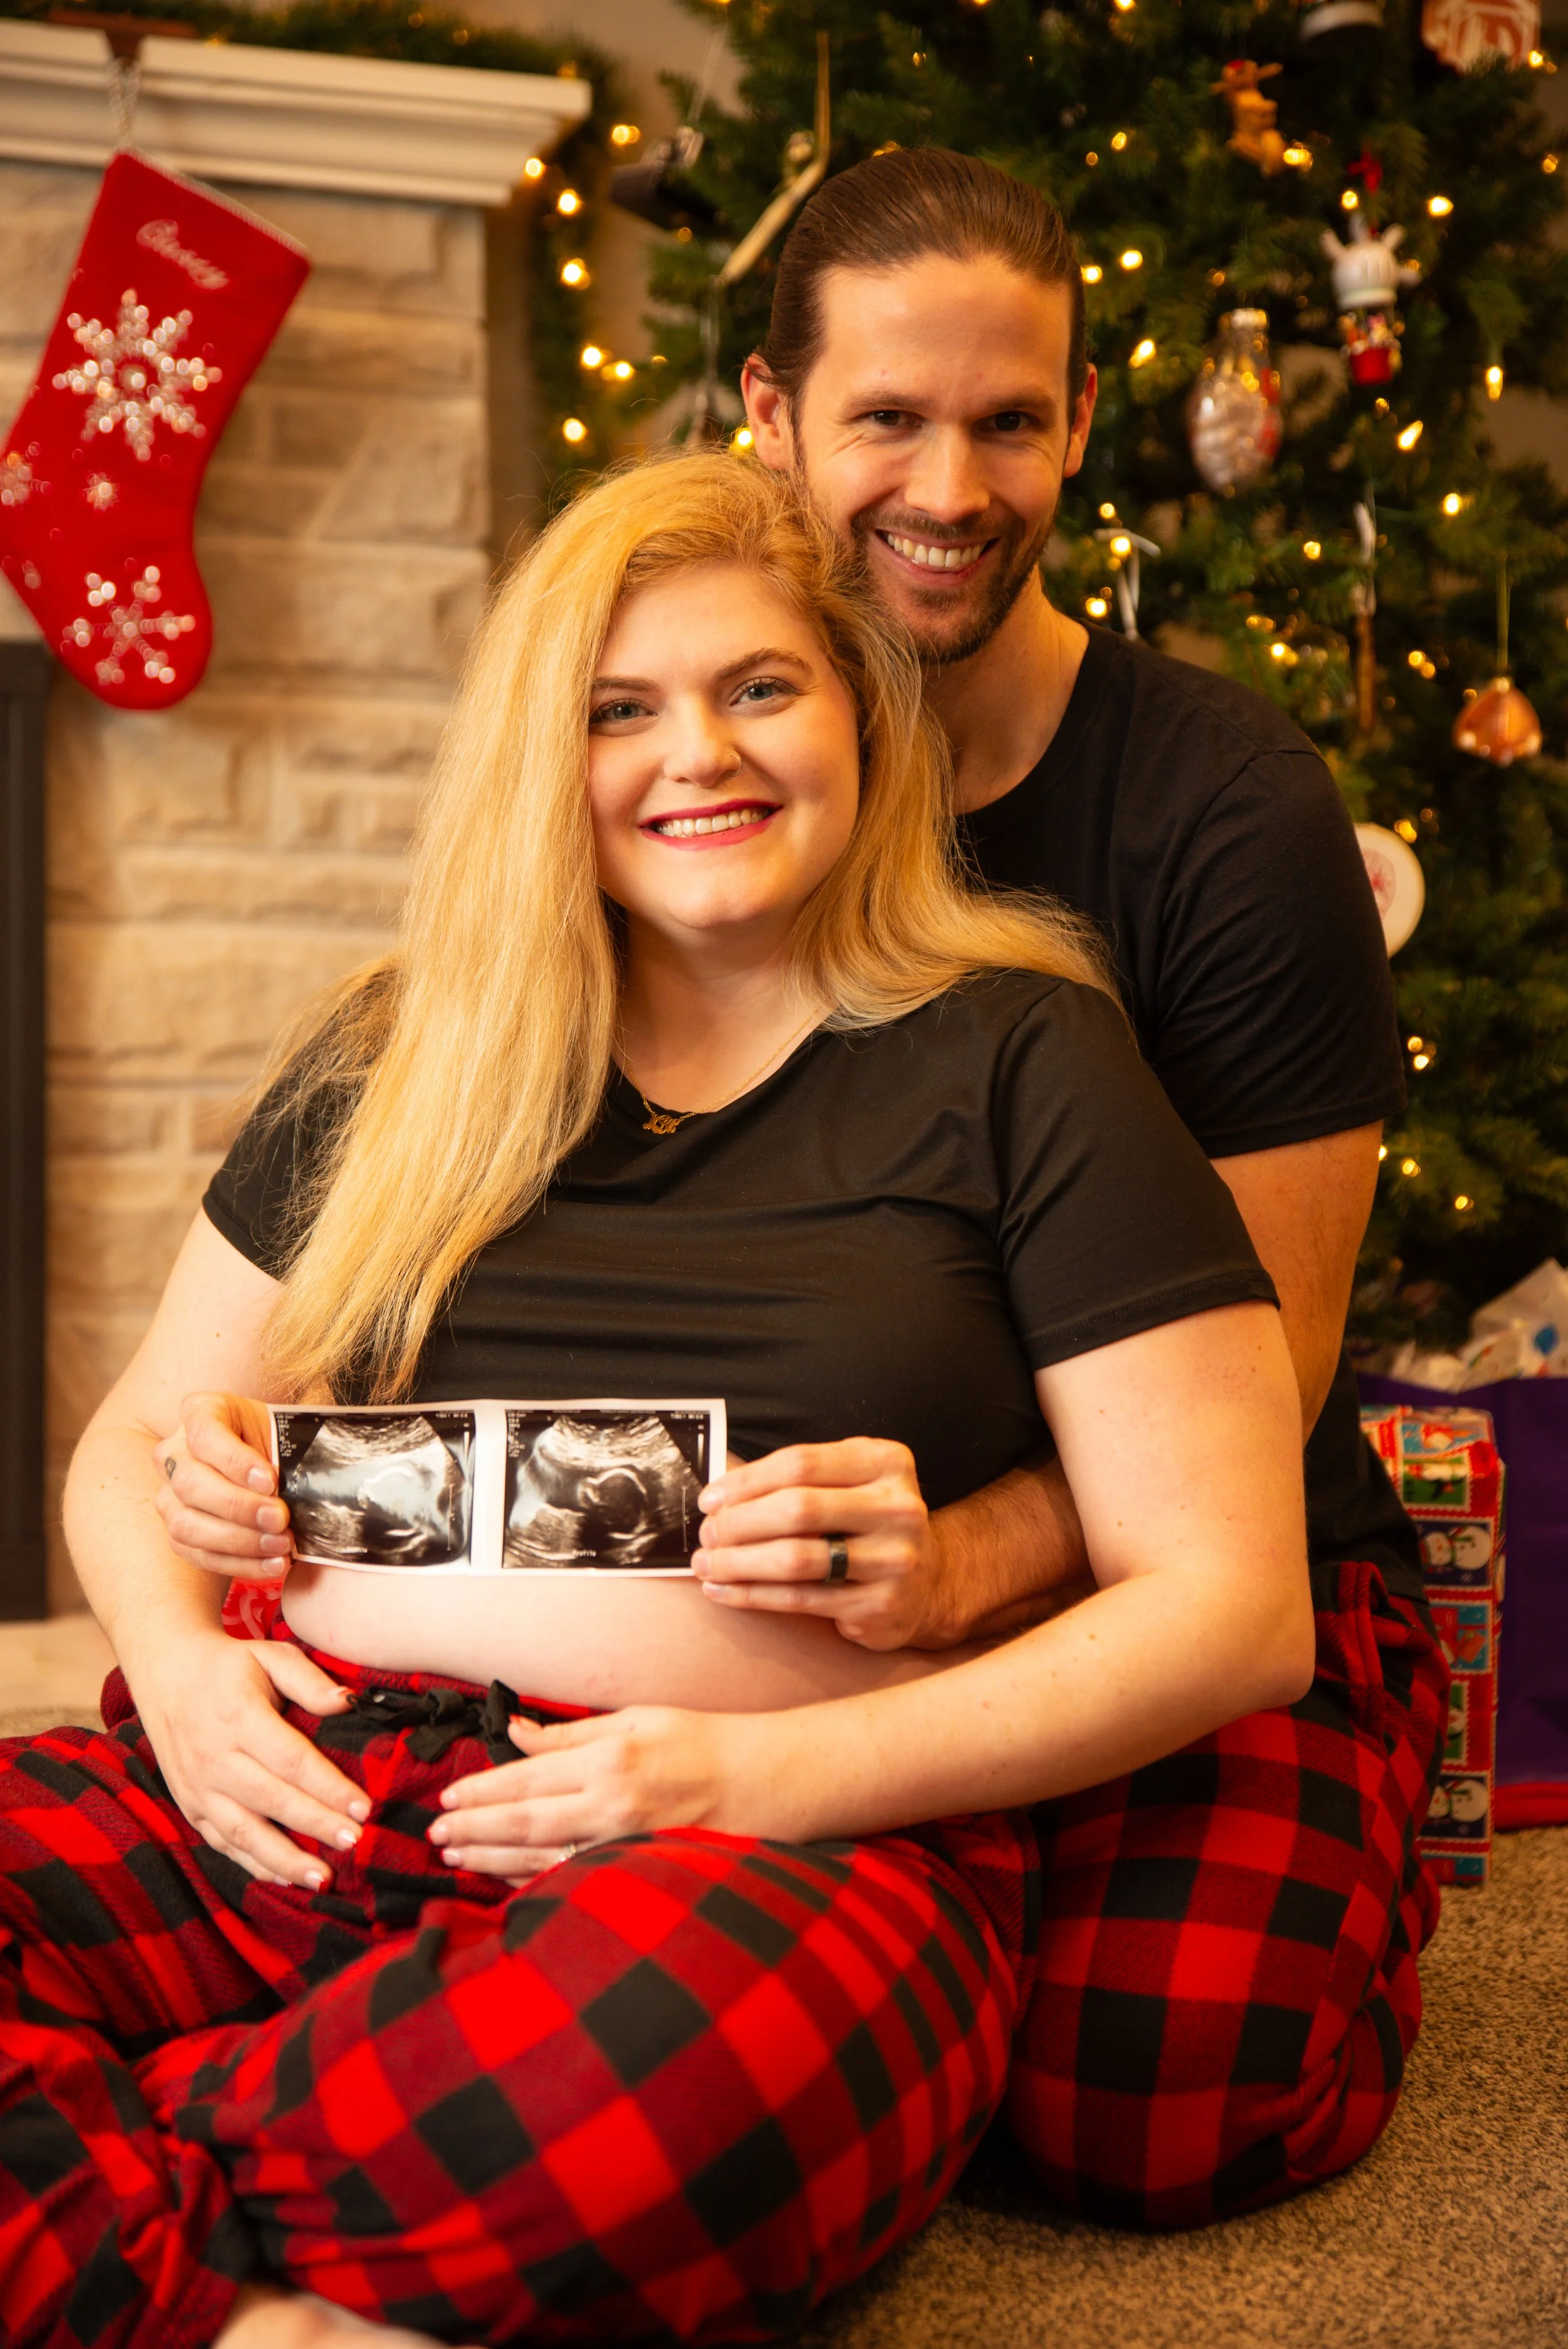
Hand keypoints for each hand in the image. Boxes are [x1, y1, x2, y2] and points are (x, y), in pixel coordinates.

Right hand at [129, 1627, 365, 1888]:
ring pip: (244, 1832)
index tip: (364, 1807)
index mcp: (237, 1718)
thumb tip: (347, 1703)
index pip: (291, 1760)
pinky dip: (254, 1865)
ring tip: (324, 1878)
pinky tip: (286, 1879)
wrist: (165, 1674)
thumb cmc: (227, 1666)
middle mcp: (214, 1758)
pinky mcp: (190, 1807)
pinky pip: (223, 1843)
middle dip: (316, 1825)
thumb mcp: (268, 1656)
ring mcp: (197, 1788)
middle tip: (355, 1843)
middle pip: (272, 1800)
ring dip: (285, 1860)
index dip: (329, 1787)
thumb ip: (308, 1680)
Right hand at [154, 1391, 292, 1577]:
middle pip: (190, 1484)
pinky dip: (239, 1564)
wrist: (267, 1463)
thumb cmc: (278, 1442)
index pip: (205, 1435)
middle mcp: (173, 1452)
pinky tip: (273, 1564)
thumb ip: (285, 1450)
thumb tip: (297, 1487)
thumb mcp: (284, 1431)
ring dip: (238, 1541)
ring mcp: (169, 1494)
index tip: (271, 1481)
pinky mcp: (177, 1531)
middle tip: (281, 1519)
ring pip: (186, 1524)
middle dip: (239, 1507)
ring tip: (281, 1546)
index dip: (235, 1461)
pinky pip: (198, 1555)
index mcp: (199, 1412)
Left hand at [430, 1706, 782, 1880]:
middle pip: (522, 1823)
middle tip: (436, 1832)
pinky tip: (504, 1879)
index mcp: (608, 1762)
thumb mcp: (635, 1719)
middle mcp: (610, 1807)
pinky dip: (531, 1881)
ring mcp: (622, 1846)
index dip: (481, 1789)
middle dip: (472, 1828)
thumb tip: (517, 1731)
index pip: (525, 1779)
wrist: (761, 1783)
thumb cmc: (700, 1743)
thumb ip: (569, 1732)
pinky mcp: (633, 1871)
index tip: (449, 1795)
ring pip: (539, 1858)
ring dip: (491, 1859)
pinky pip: (570, 1879)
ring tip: (456, 1856)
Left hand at [700, 1441, 1098, 1652]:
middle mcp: (898, 1507)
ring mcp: (895, 1559)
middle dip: (739, 1523)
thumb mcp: (845, 1485)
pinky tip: (723, 1592)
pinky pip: (801, 1600)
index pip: (801, 1463)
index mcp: (887, 1462)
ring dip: (739, 1563)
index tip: (709, 1499)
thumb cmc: (867, 1525)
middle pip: (798, 1508)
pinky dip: (753, 1595)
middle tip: (706, 1535)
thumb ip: (792, 1478)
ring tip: (705, 1565)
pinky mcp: (881, 1605)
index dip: (746, 1481)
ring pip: (796, 1558)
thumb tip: (715, 1475)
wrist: (930, 1584)